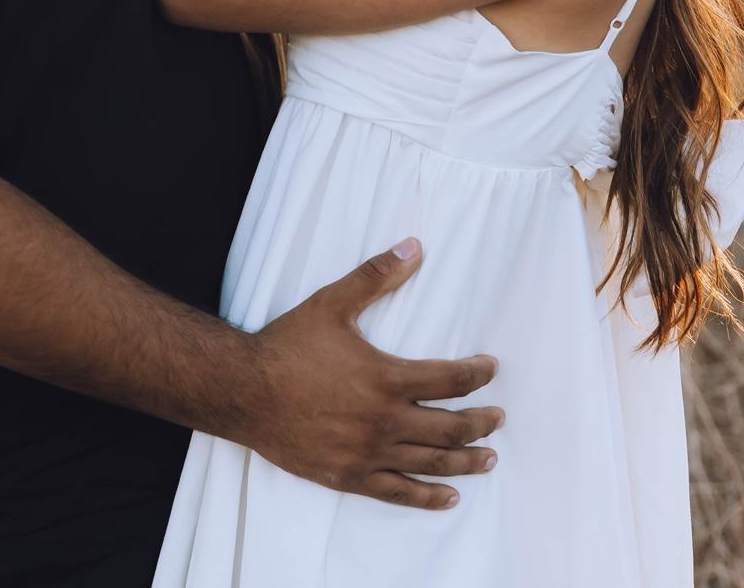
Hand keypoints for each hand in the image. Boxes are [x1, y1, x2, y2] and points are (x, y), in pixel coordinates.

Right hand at [237, 238, 503, 510]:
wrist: (244, 391)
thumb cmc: (288, 345)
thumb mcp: (332, 302)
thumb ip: (376, 275)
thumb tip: (414, 247)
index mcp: (386, 378)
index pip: (449, 380)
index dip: (476, 374)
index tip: (490, 369)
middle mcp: (384, 420)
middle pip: (450, 427)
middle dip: (481, 422)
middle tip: (499, 417)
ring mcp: (368, 453)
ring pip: (431, 462)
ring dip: (466, 460)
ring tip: (489, 459)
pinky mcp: (349, 476)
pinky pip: (399, 492)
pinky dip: (428, 497)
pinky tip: (448, 496)